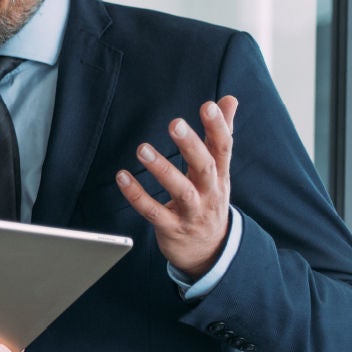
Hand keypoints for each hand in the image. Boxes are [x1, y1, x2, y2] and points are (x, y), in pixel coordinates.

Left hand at [116, 97, 237, 279]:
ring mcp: (191, 213)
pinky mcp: (172, 229)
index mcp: (220, 176)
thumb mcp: (219, 170)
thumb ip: (220, 134)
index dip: (219, 127)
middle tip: (175, 123)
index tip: (209, 106)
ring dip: (162, 169)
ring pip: (181, 191)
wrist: (209, 252)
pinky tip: (122, 177)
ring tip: (142, 149)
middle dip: (191, 145)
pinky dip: (137, 195)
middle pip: (205, 167)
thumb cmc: (209, 201)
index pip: (224, 148)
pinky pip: (154, 212)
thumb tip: (229, 99)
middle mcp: (209, 193)